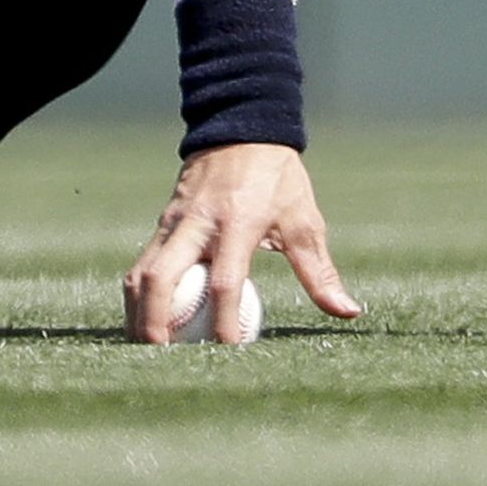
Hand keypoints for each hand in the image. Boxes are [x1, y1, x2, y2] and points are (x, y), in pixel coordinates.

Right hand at [122, 142, 361, 343]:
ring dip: (139, 314)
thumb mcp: (303, 219)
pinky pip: (142, 262)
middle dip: (156, 323)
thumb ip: (319, 271)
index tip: (228, 353)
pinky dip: (138, 296)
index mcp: (238, 222)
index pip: (224, 283)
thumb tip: (348, 311)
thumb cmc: (278, 177)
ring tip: (148, 350)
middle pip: (162, 278)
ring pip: (142, 272)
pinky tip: (145, 321)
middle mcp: (199, 222)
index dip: (224, 322)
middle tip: (164, 359)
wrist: (242, 125)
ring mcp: (175, 220)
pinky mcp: (163, 221)